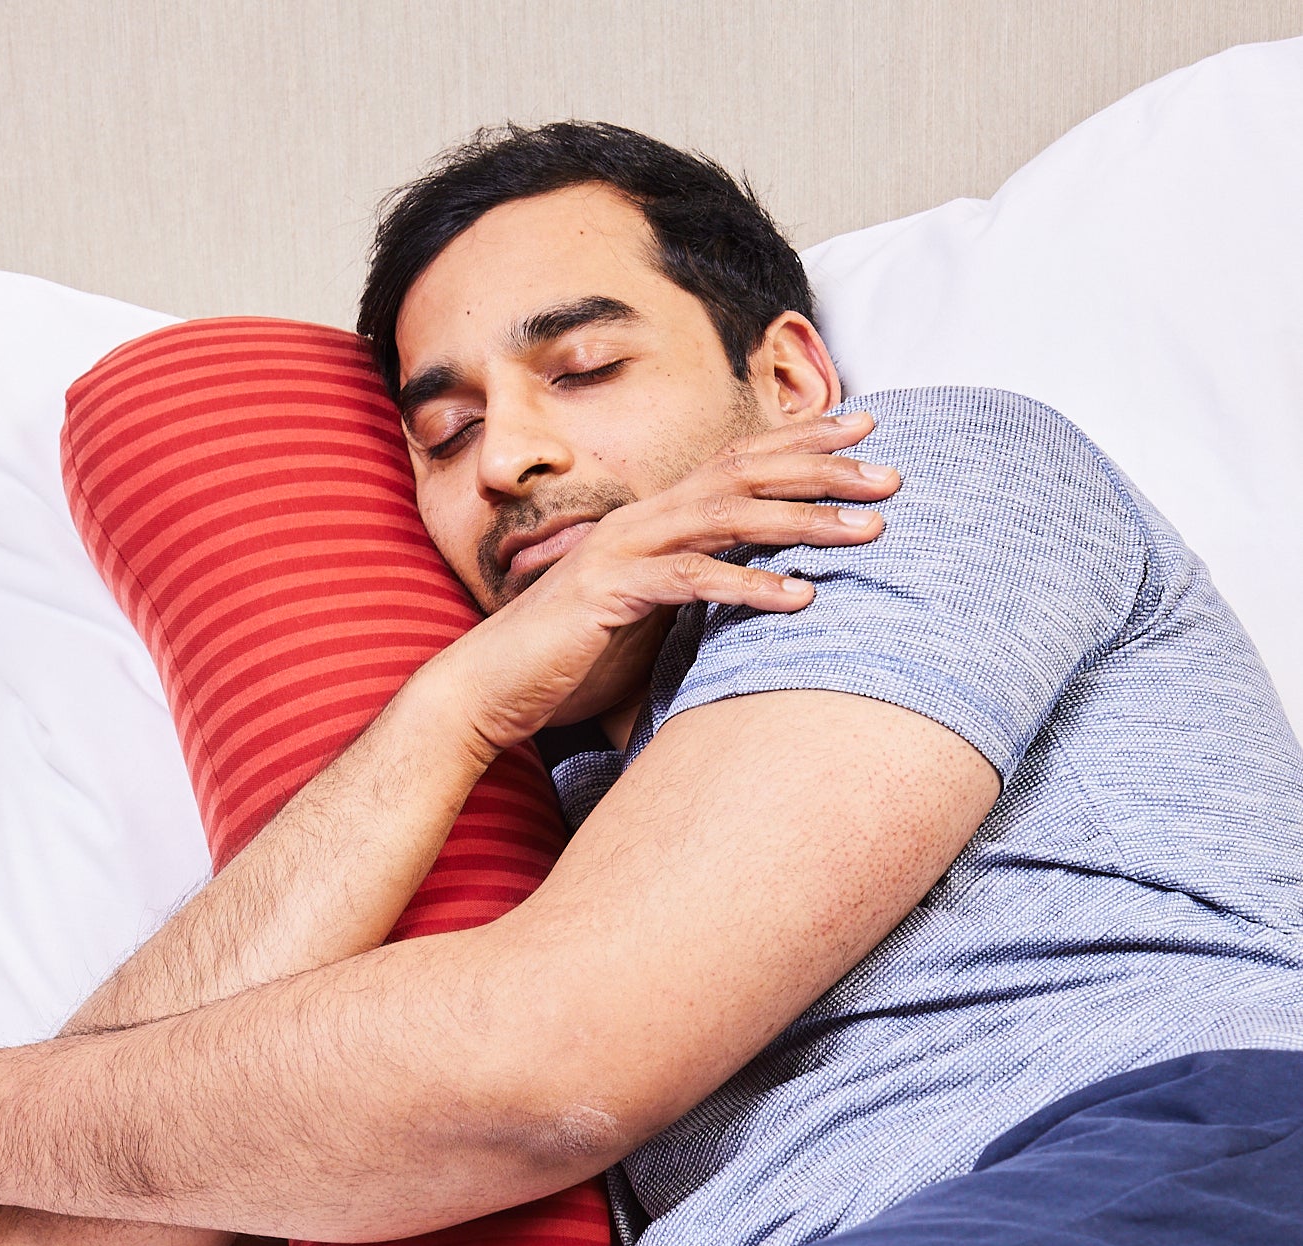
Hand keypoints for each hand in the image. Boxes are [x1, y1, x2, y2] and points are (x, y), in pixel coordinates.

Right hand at [434, 410, 899, 755]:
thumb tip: (747, 594)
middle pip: (744, 474)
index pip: (735, 463)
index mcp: (649, 518)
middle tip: (890, 473)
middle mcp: (639, 519)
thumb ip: (689, 593)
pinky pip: (691, 579)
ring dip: (805, 522)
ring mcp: (621, 550)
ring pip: (728, 517)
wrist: (486, 686)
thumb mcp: (641, 615)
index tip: (865, 429)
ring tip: (868, 532)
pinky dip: (749, 585)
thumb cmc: (564, 658)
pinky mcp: (609, 592)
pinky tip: (799, 598)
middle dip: (822, 469)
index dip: (800, 441)